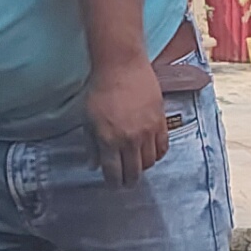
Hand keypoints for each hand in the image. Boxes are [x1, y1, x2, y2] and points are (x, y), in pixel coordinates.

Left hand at [84, 60, 170, 187]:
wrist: (121, 66)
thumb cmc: (101, 90)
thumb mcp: (88, 119)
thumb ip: (91, 144)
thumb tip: (93, 165)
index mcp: (108, 140)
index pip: (113, 172)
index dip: (113, 182)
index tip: (114, 184)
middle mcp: (129, 139)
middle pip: (133, 171)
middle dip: (129, 181)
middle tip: (127, 182)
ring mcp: (147, 132)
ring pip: (149, 162)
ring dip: (142, 167)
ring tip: (138, 165)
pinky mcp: (160, 122)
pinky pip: (163, 147)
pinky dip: (157, 154)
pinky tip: (150, 153)